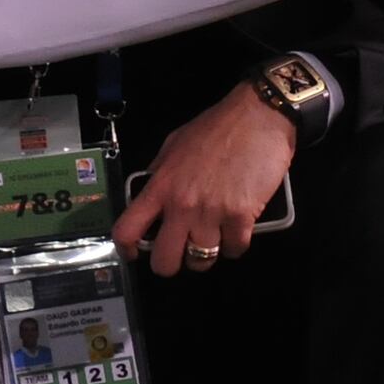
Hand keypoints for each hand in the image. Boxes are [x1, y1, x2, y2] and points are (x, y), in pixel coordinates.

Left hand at [113, 86, 294, 273]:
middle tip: (180, 254)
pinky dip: (235, 246)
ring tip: (211, 242)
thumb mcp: (173, 146)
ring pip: (202, 260)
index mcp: (158, 187)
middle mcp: (180, 206)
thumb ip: (159, 174)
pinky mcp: (242, 217)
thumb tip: (151, 192)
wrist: (257, 118)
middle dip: (171, 265)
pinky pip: (235, 249)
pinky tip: (236, 234)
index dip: (126, 249)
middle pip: (165, 260)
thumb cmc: (214, 129)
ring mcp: (211, 213)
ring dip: (206, 256)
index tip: (134, 254)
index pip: (127, 229)